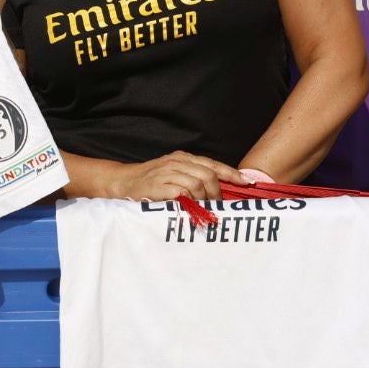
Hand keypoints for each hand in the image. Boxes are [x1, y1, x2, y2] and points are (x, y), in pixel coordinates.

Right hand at [111, 152, 247, 201]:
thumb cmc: (149, 182)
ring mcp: (166, 173)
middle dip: (217, 192)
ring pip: (198, 182)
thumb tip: (219, 189)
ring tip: (202, 209)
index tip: (246, 183)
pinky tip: (188, 207)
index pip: (212, 164)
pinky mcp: (158, 186)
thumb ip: (192, 177)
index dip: (231, 173)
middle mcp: (176, 162)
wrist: (121, 182)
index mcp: (182, 158)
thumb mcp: (172, 174)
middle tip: (217, 205)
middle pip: (208, 174)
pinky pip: (182, 192)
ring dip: (204, 198)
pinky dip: (189, 200)